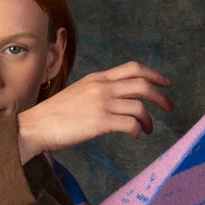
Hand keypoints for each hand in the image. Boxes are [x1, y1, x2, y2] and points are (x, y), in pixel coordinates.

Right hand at [17, 60, 173, 159]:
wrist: (35, 126)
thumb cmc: (54, 116)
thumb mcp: (78, 94)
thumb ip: (98, 93)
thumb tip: (116, 102)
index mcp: (97, 78)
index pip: (133, 68)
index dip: (154, 74)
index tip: (165, 84)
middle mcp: (102, 87)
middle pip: (142, 84)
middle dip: (161, 96)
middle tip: (169, 107)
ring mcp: (101, 103)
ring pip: (139, 106)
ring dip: (148, 120)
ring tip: (147, 130)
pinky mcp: (100, 122)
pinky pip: (130, 124)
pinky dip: (137, 130)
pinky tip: (134, 136)